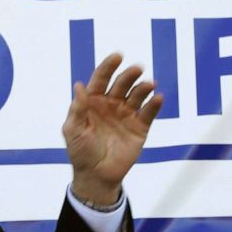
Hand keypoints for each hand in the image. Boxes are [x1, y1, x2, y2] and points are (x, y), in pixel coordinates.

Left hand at [62, 53, 162, 204]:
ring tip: (149, 84)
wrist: (96, 175)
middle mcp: (111, 104)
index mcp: (93, 101)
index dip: (108, 66)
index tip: (117, 56)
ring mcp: (126, 114)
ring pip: (137, 95)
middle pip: (121, 84)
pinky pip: (149, 113)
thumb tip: (78, 85)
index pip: (101, 79)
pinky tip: (157, 98)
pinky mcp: (139, 127)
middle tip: (137, 69)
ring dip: (143, 87)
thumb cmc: (80, 151)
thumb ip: (77, 108)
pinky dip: (154, 104)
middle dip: (129, 75)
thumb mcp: (73, 130)